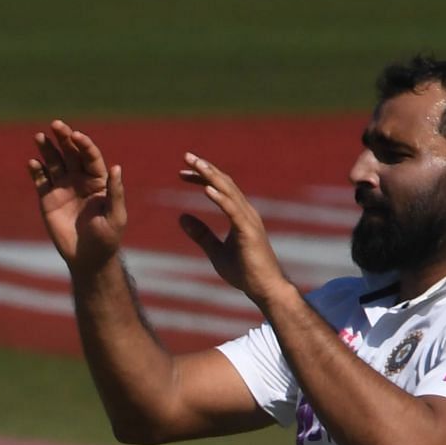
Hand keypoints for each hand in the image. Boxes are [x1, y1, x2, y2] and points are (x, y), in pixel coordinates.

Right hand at [29, 120, 125, 277]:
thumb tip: (117, 167)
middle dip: (64, 138)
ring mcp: (62, 188)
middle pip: (71, 153)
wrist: (87, 257)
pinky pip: (40, 180)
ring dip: (47, 149)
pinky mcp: (47, 199)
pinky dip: (36, 170)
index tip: (76, 135)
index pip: (90, 156)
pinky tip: (32, 162)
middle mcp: (79, 179)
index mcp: (98, 180)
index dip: (84, 144)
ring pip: (54, 163)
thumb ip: (115, 192)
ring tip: (39, 136)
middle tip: (56, 124)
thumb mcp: (115, 216)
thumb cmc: (106, 237)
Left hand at [177, 153, 292, 304]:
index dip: (202, 178)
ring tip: (195, 164)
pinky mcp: (249, 232)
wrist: (264, 289)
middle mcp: (246, 212)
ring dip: (211, 176)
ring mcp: (249, 220)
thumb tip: (181, 217)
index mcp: (239, 215)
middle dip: (205, 168)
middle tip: (186, 156)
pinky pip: (232, 211)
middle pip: (224, 183)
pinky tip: (205, 189)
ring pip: (229, 191)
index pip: (219, 189)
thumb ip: (201, 234)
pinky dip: (219, 198)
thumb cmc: (244, 271)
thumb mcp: (215, 251)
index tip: (182, 172)